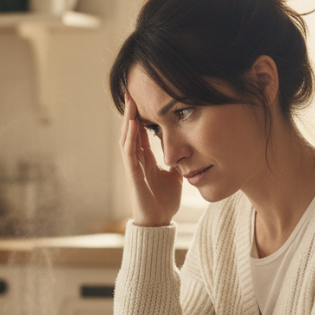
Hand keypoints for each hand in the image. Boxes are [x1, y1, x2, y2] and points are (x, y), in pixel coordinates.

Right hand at [120, 93, 182, 226]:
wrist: (159, 223)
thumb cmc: (165, 202)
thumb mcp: (176, 177)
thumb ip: (178, 163)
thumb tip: (187, 151)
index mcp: (146, 160)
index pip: (141, 134)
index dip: (141, 117)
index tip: (143, 98)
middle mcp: (137, 161)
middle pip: (131, 131)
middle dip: (131, 112)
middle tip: (131, 92)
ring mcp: (133, 167)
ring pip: (127, 138)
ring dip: (128, 120)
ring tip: (130, 102)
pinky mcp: (133, 176)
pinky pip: (129, 153)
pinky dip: (131, 138)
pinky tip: (133, 124)